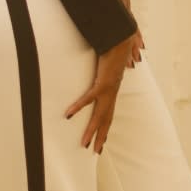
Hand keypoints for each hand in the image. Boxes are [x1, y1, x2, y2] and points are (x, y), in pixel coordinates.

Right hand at [66, 33, 143, 152]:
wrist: (123, 39)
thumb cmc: (117, 48)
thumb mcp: (110, 61)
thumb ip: (109, 66)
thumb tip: (114, 64)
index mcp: (112, 90)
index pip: (108, 113)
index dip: (105, 127)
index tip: (101, 140)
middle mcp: (112, 93)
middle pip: (106, 120)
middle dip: (101, 137)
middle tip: (95, 151)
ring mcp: (108, 89)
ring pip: (100, 115)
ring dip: (92, 131)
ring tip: (85, 144)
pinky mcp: (103, 83)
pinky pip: (89, 98)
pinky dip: (79, 107)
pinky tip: (68, 115)